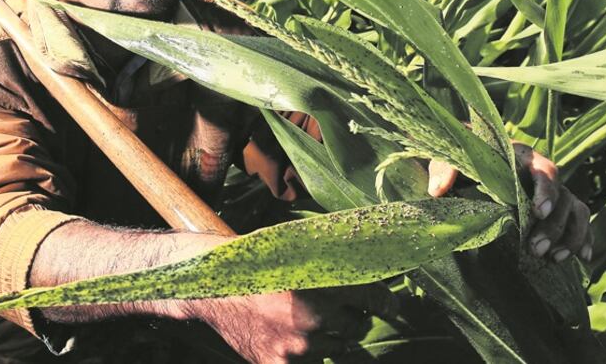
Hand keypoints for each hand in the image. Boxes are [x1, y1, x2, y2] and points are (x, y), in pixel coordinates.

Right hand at [188, 283, 395, 362]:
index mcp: (323, 282)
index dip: (385, 304)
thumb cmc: (254, 263)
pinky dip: (304, 355)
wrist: (212, 286)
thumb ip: (332, 263)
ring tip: (303, 323)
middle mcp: (315, 315)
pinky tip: (292, 342)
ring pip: (334, 347)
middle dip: (350, 320)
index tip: (392, 308)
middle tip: (335, 311)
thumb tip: (369, 264)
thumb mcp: (296, 251)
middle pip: (355, 327)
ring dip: (327, 338)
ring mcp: (298, 346)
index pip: (373, 298)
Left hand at [426, 143, 592, 262]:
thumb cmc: (462, 157)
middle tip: (536, 249)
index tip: (537, 213)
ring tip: (554, 259)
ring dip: (571, 236)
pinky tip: (581, 259)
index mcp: (523, 157)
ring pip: (577, 210)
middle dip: (554, 226)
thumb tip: (438, 189)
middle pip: (564, 197)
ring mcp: (553, 192)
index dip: (546, 191)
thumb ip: (444, 167)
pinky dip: (583, 239)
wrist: (469, 161)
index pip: (546, 170)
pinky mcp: (556, 209)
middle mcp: (543, 173)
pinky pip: (579, 221)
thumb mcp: (450, 157)